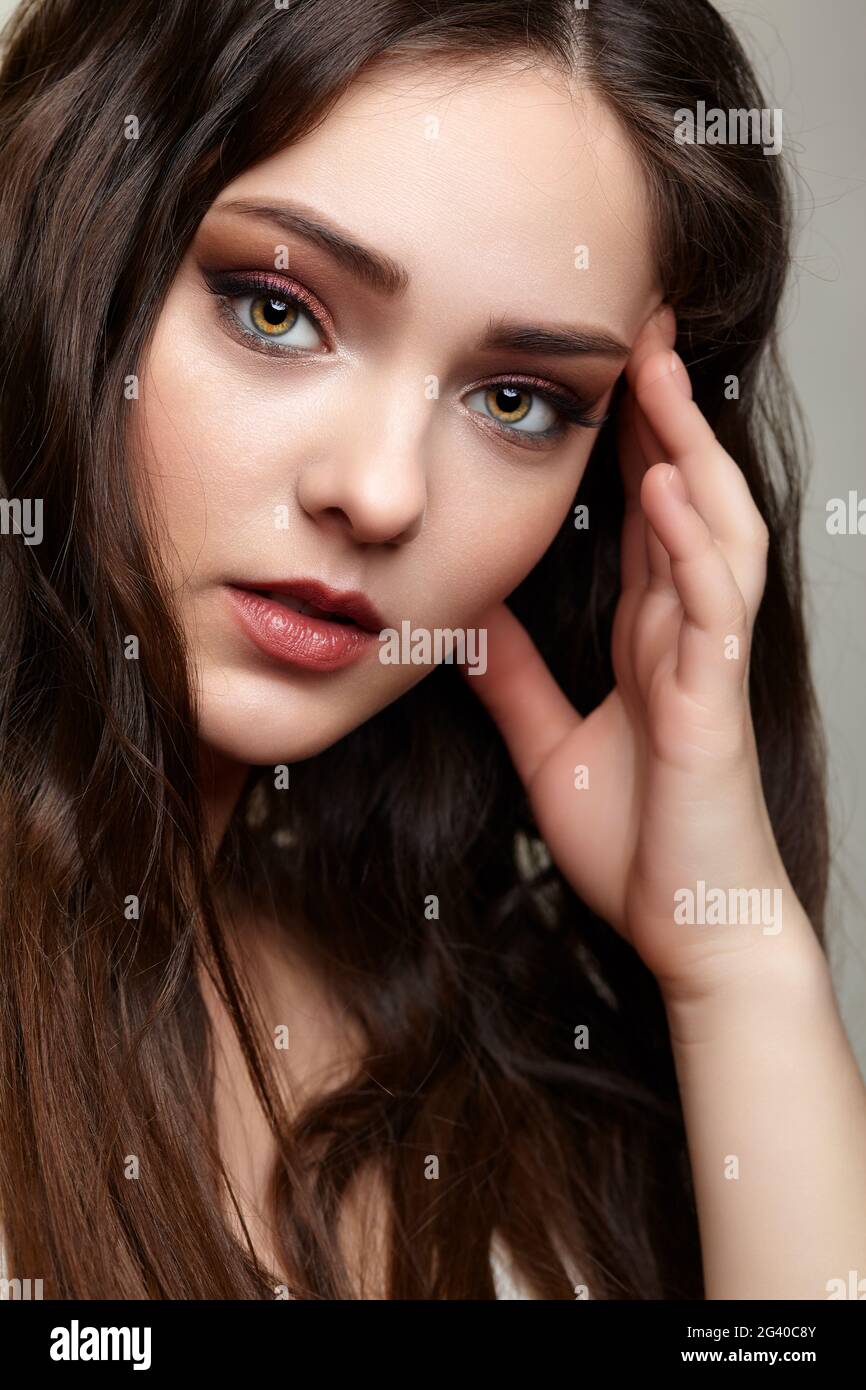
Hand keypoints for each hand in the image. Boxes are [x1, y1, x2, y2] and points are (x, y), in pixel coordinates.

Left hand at [463, 306, 816, 999]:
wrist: (689, 930)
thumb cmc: (638, 843)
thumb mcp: (550, 742)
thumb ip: (514, 678)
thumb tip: (465, 615)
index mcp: (650, 635)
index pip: (642, 513)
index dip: (627, 439)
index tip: (595, 369)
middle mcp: (686, 631)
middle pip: (685, 496)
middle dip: (664, 412)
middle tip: (637, 326)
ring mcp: (708, 661)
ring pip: (715, 530)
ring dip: (688, 449)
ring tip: (656, 373)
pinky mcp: (715, 702)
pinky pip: (711, 606)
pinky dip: (691, 543)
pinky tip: (665, 488)